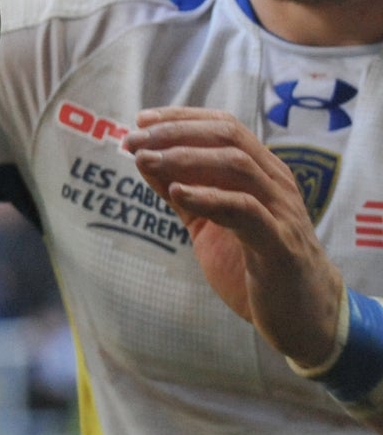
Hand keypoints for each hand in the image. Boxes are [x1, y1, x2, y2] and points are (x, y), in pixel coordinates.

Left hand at [124, 107, 344, 366]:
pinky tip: (178, 193)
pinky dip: (209, 196)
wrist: (300, 316)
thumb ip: (181, 190)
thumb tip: (143, 157)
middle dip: (176, 132)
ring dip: (184, 158)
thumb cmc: (251, 262)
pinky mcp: (280, 244)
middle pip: (228, 137)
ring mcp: (281, 211)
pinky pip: (245, 210)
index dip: (181, 118)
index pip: (224, 126)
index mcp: (263, 173)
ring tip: (145, 160)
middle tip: (135, 140)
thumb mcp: (209, 221)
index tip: (141, 119)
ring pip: (237, 165)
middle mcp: (276, 184)